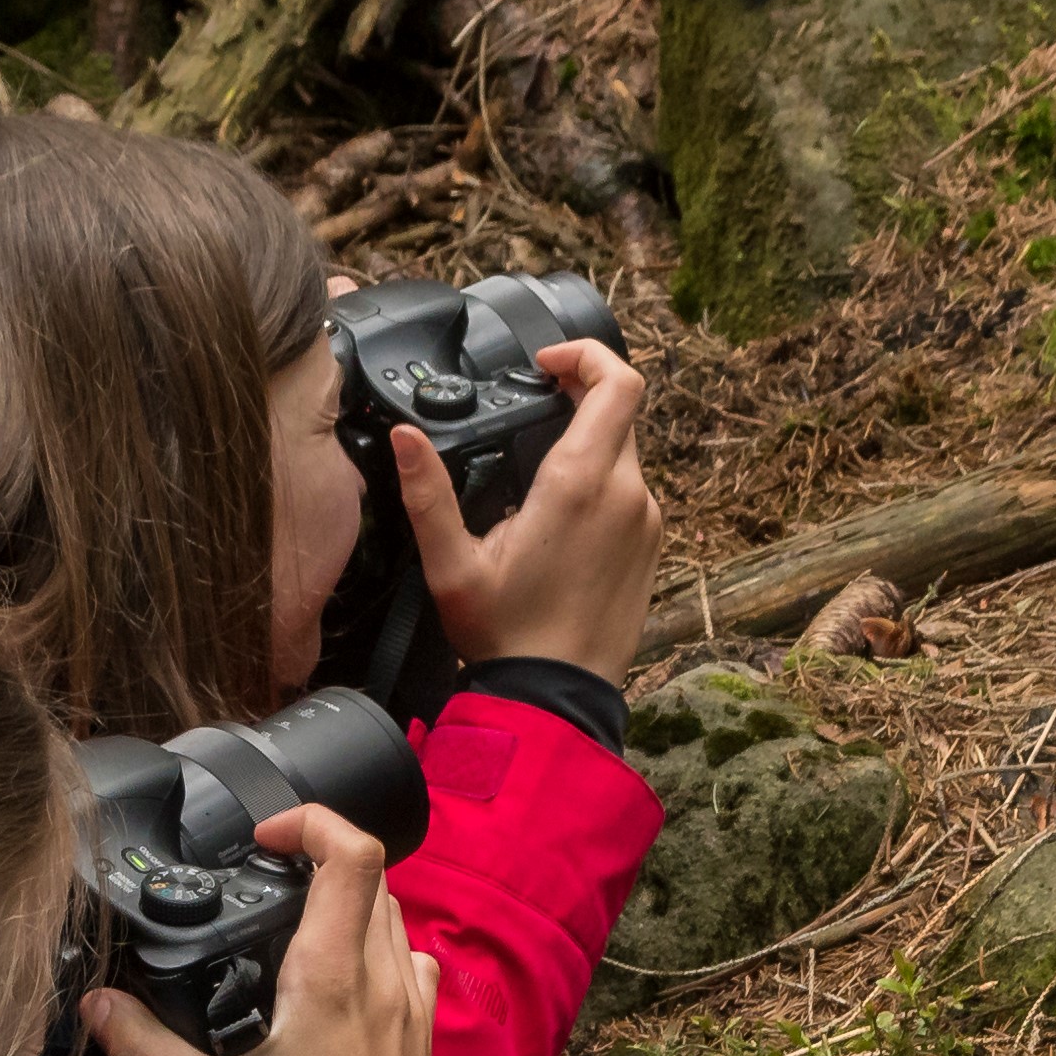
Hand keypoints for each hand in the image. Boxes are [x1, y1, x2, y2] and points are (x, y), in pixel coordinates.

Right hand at [77, 808, 445, 1055]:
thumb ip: (142, 1047)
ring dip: (348, 900)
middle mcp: (384, 980)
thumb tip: (95, 1006)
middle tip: (264, 879)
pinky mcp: (421, 1040)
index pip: (353, 853)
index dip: (310, 821)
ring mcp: (412, 1009)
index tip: (263, 839)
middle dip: (318, 859)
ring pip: (393, 915)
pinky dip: (374, 947)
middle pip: (372, 875)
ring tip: (290, 925)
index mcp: (334, 977)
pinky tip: (334, 984)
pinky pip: (408, 961)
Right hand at [407, 340, 661, 678]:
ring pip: (624, 453)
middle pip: (619, 412)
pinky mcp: (650, 546)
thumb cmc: (505, 635)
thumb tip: (405, 438)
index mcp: (580, 484)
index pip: (618, 383)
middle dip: (578, 399)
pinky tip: (557, 519)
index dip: (587, 356)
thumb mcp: (451, 565)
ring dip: (587, 445)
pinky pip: (629, 492)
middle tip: (533, 409)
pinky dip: (599, 484)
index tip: (547, 364)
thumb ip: (428, 494)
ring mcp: (645, 521)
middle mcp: (626, 494)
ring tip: (534, 476)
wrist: (556, 699)